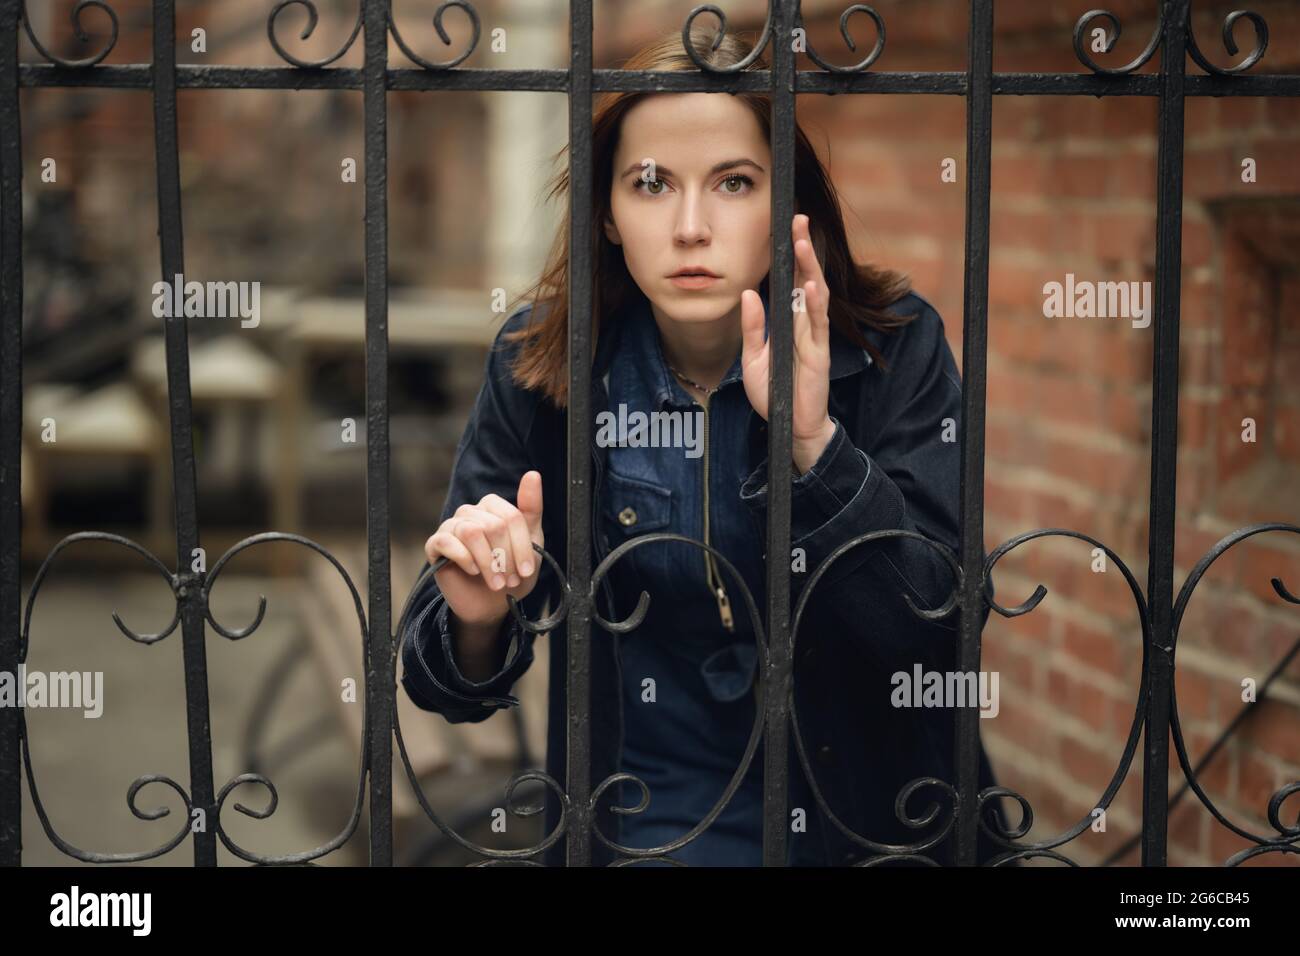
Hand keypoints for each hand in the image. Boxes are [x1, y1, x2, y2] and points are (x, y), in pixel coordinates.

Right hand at [424, 470, 544, 628]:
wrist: (489, 603)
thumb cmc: (510, 570)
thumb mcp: (531, 542)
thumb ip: (531, 508)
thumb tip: (533, 474)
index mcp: (492, 507)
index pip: (511, 517)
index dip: (521, 546)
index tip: (526, 571)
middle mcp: (470, 512)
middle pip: (494, 526)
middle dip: (505, 558)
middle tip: (509, 580)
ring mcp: (451, 526)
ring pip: (471, 532)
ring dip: (487, 562)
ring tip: (495, 582)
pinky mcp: (435, 544)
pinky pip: (447, 542)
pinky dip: (464, 559)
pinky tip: (473, 572)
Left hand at [740, 213, 836, 472]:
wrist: (790, 428)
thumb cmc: (774, 394)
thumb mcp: (753, 358)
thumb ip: (753, 327)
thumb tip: (748, 293)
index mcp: (788, 323)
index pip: (789, 282)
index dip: (788, 257)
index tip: (785, 228)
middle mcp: (804, 325)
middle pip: (804, 279)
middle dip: (802, 250)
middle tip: (798, 221)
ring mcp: (814, 338)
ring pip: (814, 295)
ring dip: (810, 268)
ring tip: (804, 242)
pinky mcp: (819, 354)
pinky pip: (818, 326)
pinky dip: (815, 305)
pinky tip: (812, 286)